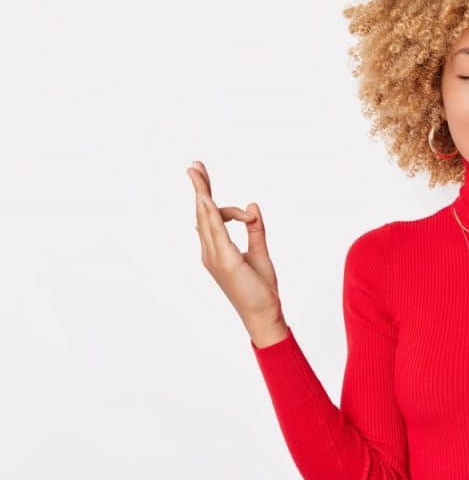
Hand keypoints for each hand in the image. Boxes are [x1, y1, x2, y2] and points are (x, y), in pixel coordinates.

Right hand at [186, 160, 284, 336]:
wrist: (263, 314)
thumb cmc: (260, 289)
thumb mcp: (260, 253)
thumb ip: (256, 230)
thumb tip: (252, 207)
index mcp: (217, 251)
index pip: (213, 219)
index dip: (222, 204)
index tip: (249, 212)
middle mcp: (211, 252)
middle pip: (202, 213)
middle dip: (200, 187)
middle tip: (194, 165)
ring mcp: (215, 256)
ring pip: (206, 218)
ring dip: (201, 193)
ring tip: (197, 172)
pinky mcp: (225, 260)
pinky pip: (215, 232)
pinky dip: (210, 213)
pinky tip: (206, 198)